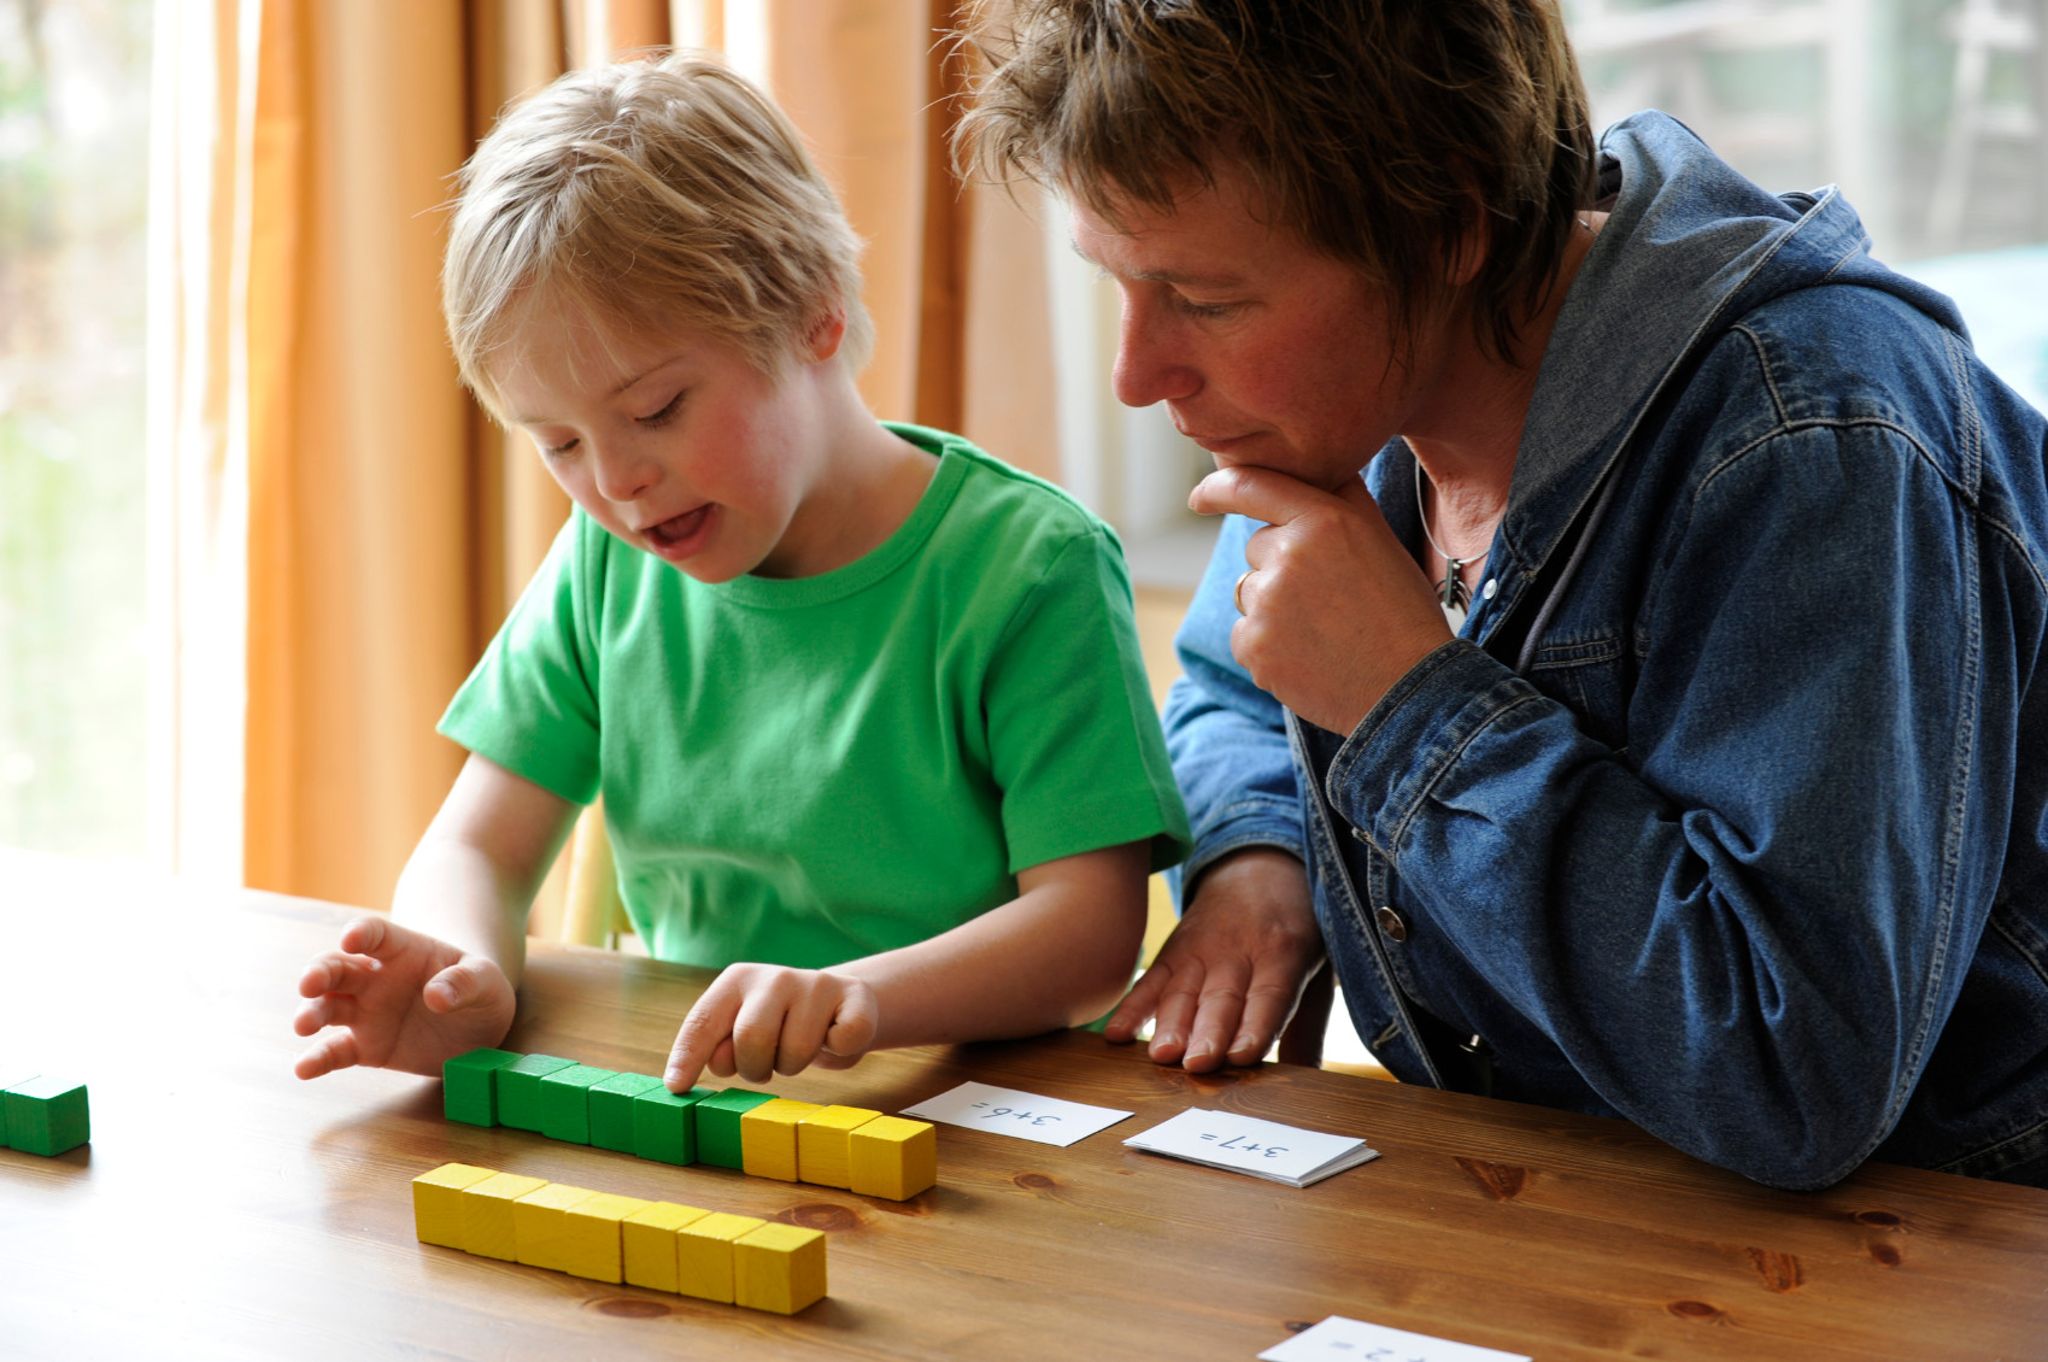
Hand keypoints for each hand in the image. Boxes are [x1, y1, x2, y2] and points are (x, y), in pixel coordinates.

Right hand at [292, 915, 514, 1079]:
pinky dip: (318, 1059)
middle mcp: (375, 978)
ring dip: (312, 1012)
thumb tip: (437, 996)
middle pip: (337, 968)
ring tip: (303, 1025)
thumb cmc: (479, 990)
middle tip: (309, 984)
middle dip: (319, 973)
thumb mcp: (486, 980)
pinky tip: (303, 1068)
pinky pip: (336, 1051)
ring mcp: (366, 1013)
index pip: (375, 934)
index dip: (360, 933)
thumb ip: (465, 982)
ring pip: (328, 1007)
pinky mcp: (365, 1047)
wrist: (478, 1028)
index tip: (349, 939)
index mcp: (403, 950)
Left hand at [664, 964, 879, 1091]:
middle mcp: (775, 976)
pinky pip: (842, 1041)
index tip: (676, 1088)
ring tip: (796, 1049)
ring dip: (794, 1065)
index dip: (688, 1057)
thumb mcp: (742, 1029)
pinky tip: (833, 1038)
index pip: (704, 1021)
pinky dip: (837, 1052)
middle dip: (755, 1067)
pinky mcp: (855, 997)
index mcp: (736, 980)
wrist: (839, 1003)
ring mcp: (817, 983)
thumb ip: (718, 1048)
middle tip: (765, 1066)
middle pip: (751, 1039)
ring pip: (797, 1049)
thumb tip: (686, 1078)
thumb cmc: (780, 1025)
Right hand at [1104, 849, 1323, 1071]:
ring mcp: (1201, 949)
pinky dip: (1133, 1007)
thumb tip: (1310, 1083)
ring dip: (1170, 1025)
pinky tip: (1118, 1035)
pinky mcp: (1173, 950)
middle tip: (1196, 1064)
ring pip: (1183, 991)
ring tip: (1160, 1055)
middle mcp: (1239, 950)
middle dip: (1207, 1031)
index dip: (1256, 1026)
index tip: (1241, 1057)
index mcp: (1284, 952)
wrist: (1259, 866)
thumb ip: (1308, 1029)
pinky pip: (1151, 980)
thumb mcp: (1316, 968)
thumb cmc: (1294, 928)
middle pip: (1221, 997)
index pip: (1270, 995)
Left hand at [1191, 466, 1449, 733]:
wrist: (1408, 688)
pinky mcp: (1253, 646)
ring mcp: (1266, 603)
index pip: (1251, 487)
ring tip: (1323, 631)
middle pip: (1256, 549)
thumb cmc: (1401, 612)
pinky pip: (1245, 635)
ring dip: (1273, 609)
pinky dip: (1268, 647)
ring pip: (1250, 593)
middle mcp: (1287, 555)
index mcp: (1322, 520)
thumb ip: (1342, 499)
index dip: (1217, 490)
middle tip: (1328, 597)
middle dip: (1280, 566)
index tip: (1200, 498)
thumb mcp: (1380, 540)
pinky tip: (1308, 657)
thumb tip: (1315, 471)